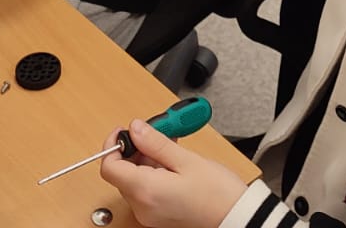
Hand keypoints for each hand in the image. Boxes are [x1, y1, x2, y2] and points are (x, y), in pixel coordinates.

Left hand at [99, 118, 247, 227]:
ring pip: (134, 180)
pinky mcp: (158, 216)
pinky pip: (145, 191)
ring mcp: (149, 214)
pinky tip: (172, 163)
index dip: (113, 145)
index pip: (109, 167)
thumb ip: (156, 142)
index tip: (126, 130)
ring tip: (171, 148)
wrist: (236, 218)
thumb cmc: (218, 194)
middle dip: (136, 149)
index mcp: (146, 191)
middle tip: (158, 133)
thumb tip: (135, 129)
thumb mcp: (187, 160)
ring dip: (146, 160)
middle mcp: (142, 207)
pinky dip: (153, 173)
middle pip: (122, 173)